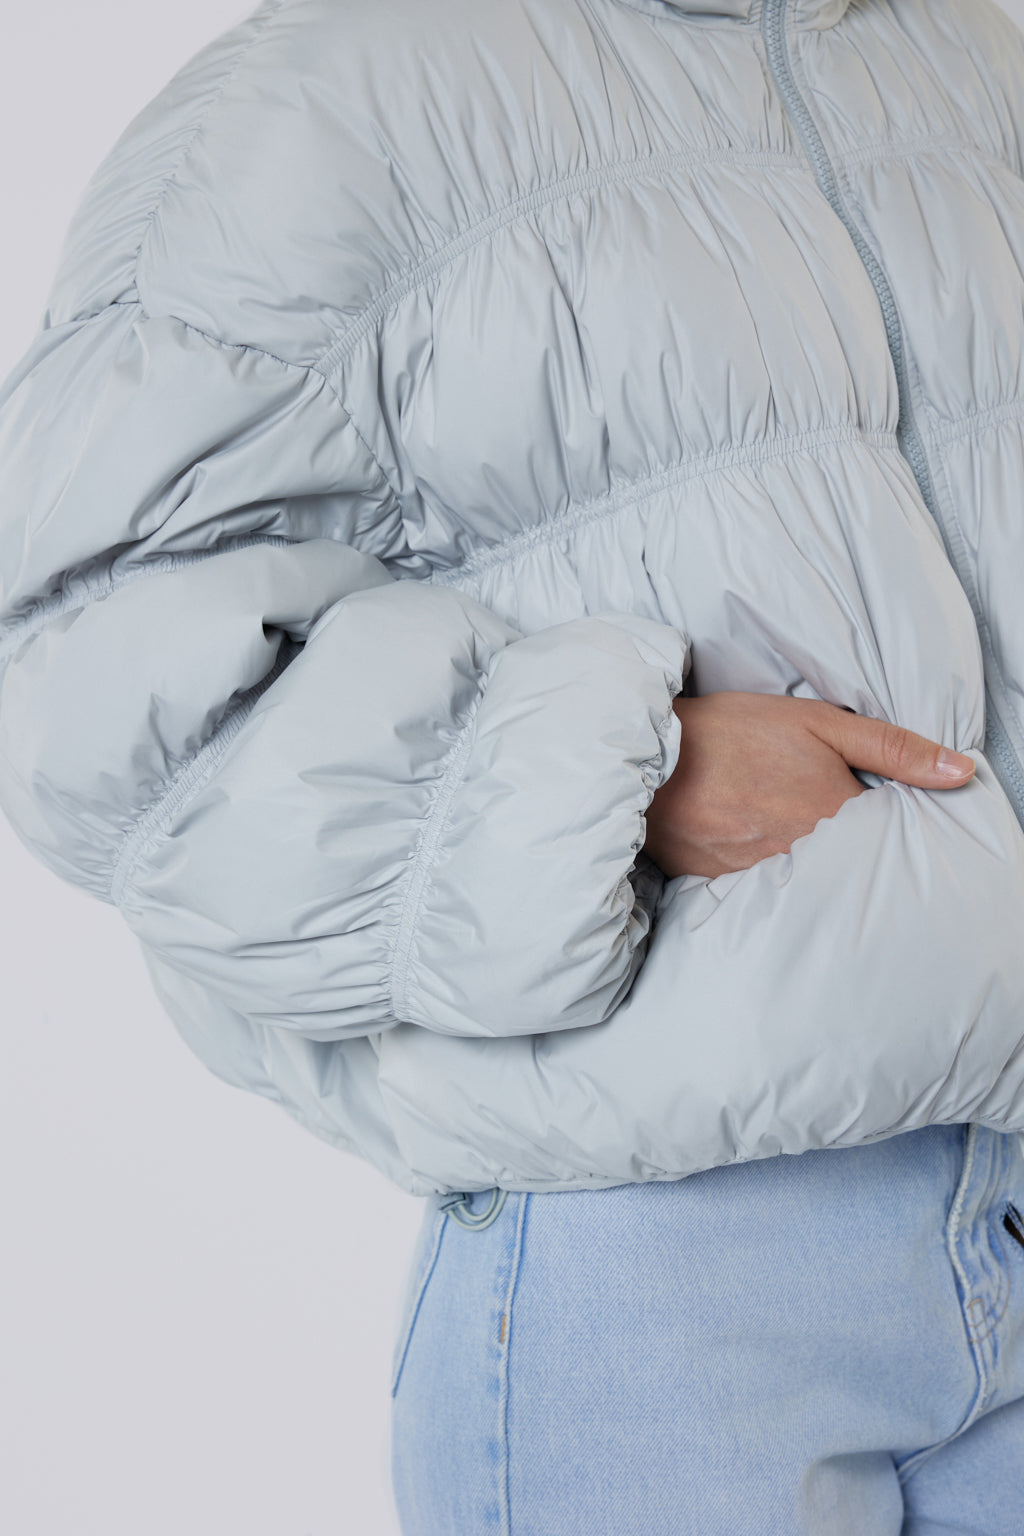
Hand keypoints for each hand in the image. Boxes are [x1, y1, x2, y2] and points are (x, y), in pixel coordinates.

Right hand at [643, 691, 976, 879]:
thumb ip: (895, 748)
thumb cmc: (733, 730)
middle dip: (847, 845)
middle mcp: (804, 855)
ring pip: (808, 880)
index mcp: (835, 814)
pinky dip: (766, 872)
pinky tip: (750, 845)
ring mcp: (762, 875)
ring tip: (780, 827)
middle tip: (813, 812)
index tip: (865, 803)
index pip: (888, 834)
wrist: (649, 752)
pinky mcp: (724, 885)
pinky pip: (762, 888)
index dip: (883, 818)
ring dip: (806, 861)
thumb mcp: (819, 722)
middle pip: (850, 863)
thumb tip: (962, 772)